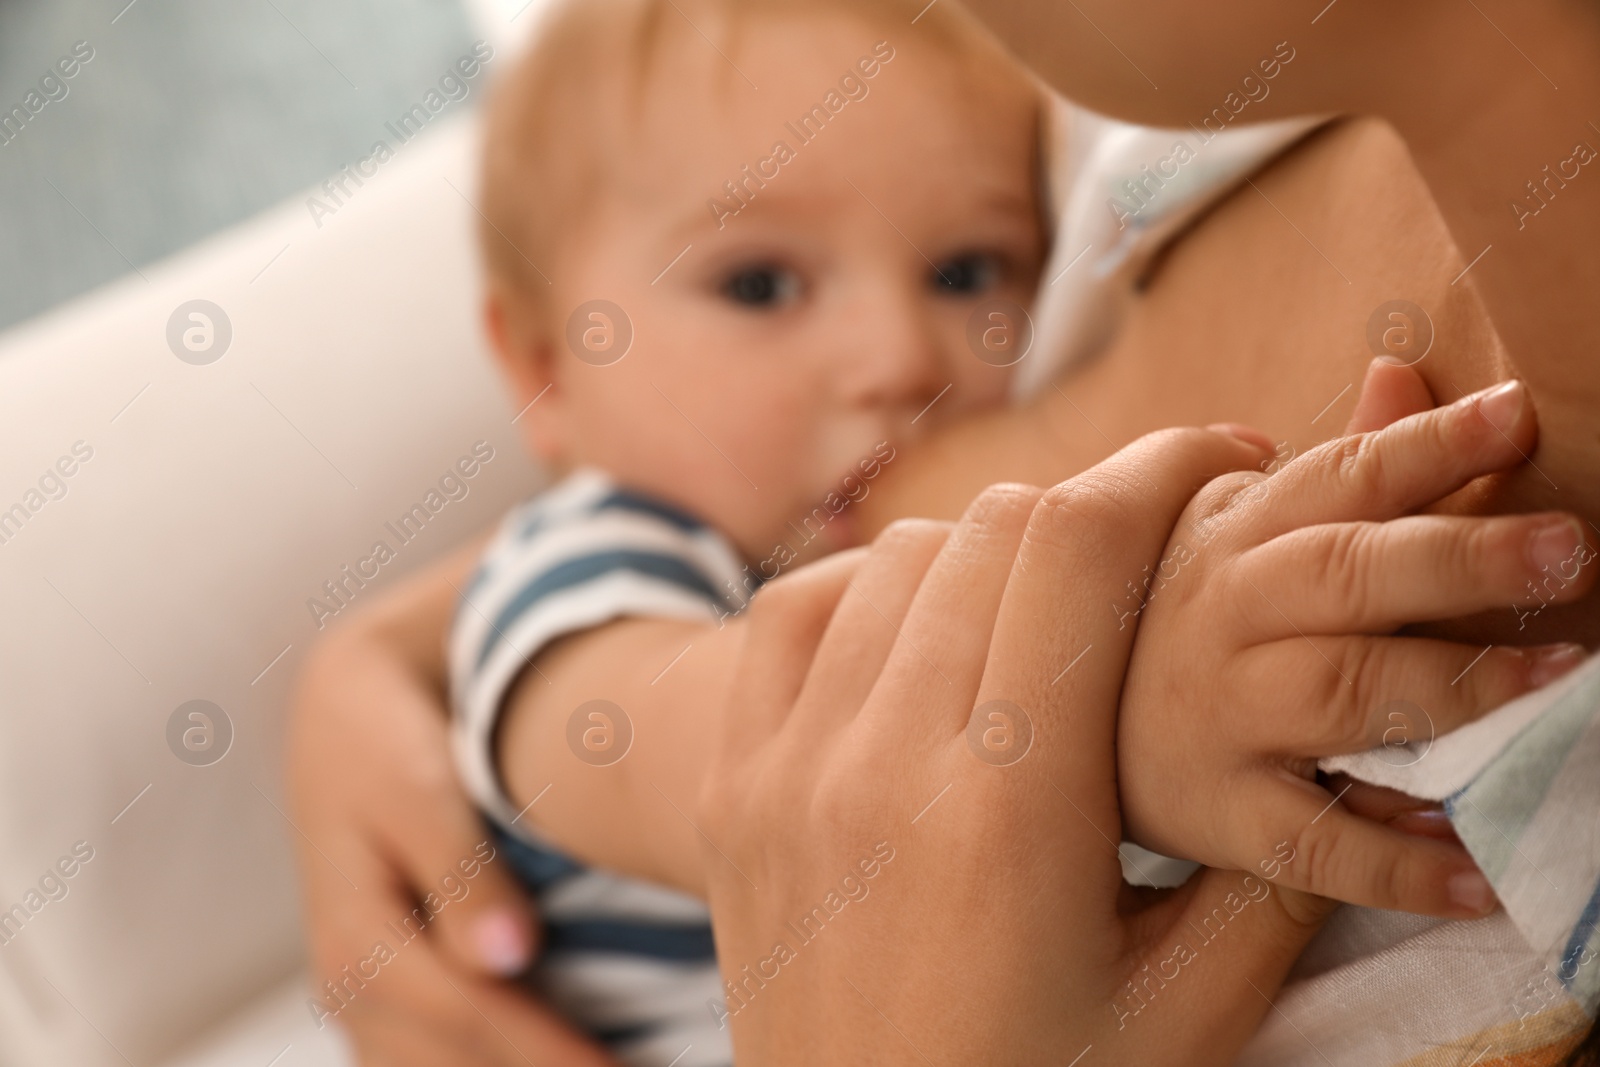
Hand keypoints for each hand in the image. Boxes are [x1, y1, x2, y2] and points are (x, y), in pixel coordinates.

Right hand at [287, 592, 616, 1065]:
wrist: (342, 729)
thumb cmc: (389, 748)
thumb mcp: (421, 791)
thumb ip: (464, 873)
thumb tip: (510, 956)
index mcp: (359, 942)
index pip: (470, 1017)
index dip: (552, 1052)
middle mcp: (353, 994)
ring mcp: (365, 1010)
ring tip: (614, 1064)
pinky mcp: (386, 1009)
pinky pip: (439, 1061)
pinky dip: (498, 1064)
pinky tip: (569, 1056)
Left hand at [698, 428, 1336, 1064]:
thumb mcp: (1185, 1015)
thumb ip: (1268, 876)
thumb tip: (1333, 763)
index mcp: (1012, 808)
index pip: (1082, 549)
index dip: (1163, 470)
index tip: (1220, 460)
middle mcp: (883, 764)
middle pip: (997, 528)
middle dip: (1096, 510)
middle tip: (1149, 554)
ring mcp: (786, 769)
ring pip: (894, 557)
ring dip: (986, 553)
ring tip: (1040, 612)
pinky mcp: (732, 787)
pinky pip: (787, 613)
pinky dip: (863, 590)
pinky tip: (914, 639)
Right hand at [1118, 366, 1594, 918]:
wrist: (1058, 729)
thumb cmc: (1171, 619)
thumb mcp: (1230, 531)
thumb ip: (1332, 467)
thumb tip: (1401, 371)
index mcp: (1236, 536)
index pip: (1339, 479)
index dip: (1427, 446)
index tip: (1517, 418)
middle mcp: (1224, 617)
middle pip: (1345, 576)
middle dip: (1456, 557)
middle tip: (1565, 548)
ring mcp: (1221, 717)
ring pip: (1340, 694)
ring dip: (1452, 688)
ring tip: (1557, 680)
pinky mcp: (1223, 815)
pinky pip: (1316, 843)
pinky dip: (1398, 861)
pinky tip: (1478, 873)